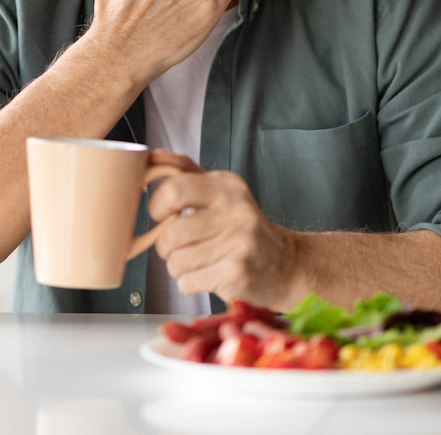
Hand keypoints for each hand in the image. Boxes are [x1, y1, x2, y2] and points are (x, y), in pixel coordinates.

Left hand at [148, 163, 299, 310]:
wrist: (286, 264)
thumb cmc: (246, 228)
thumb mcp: (221, 192)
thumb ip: (186, 172)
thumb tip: (154, 157)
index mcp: (228, 186)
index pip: (174, 190)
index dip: (157, 206)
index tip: (162, 214)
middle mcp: (236, 211)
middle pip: (171, 233)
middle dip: (166, 245)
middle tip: (179, 245)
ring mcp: (239, 242)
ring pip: (176, 260)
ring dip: (178, 266)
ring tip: (198, 260)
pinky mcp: (237, 272)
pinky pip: (188, 282)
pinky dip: (190, 282)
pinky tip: (208, 274)